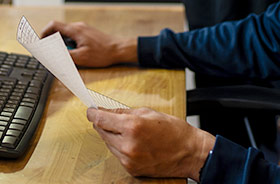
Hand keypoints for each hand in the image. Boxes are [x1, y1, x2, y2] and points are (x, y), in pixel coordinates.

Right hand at [39, 20, 136, 66]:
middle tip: (50, 52)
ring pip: (66, 34)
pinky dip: (69, 44)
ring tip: (64, 55)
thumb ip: (65, 56)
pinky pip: (73, 36)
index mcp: (75, 30)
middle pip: (58, 30)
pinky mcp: (87, 33)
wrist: (119, 49)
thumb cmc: (103, 53)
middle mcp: (78, 27)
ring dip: (61, 44)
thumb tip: (52, 56)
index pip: (53, 25)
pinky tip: (74, 53)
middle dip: (52, 41)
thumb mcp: (82, 58)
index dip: (44, 33)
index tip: (40, 42)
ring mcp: (83, 29)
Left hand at [87, 107, 215, 178]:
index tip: (90, 111)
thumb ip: (123, 112)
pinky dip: (120, 147)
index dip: (93, 114)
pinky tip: (132, 142)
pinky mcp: (131, 169)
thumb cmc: (173, 131)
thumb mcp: (148, 113)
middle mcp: (128, 144)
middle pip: (102, 132)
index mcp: (132, 126)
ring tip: (128, 131)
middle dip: (104, 124)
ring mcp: (129, 159)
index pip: (101, 119)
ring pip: (109, 144)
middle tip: (108, 118)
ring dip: (112, 136)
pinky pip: (117, 155)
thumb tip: (106, 111)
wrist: (189, 152)